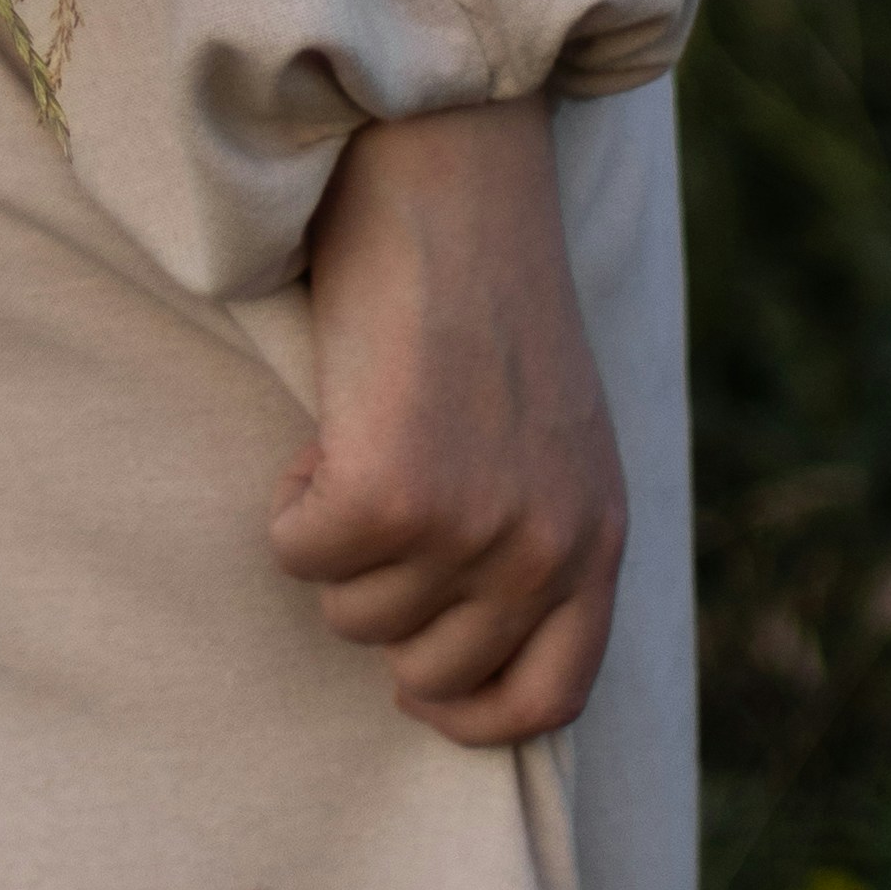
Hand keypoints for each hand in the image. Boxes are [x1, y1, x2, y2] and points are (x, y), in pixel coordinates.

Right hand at [268, 97, 625, 745]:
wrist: (451, 177)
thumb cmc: (483, 290)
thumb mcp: (552, 434)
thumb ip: (534, 534)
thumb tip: (455, 644)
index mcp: (600, 536)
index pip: (550, 700)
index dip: (469, 713)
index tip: (416, 688)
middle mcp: (549, 547)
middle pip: (428, 670)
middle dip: (379, 599)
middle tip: (376, 500)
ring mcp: (474, 527)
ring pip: (352, 614)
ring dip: (333, 537)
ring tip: (361, 434)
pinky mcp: (394, 494)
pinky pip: (300, 553)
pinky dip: (290, 498)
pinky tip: (328, 420)